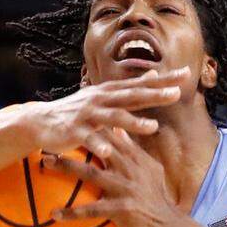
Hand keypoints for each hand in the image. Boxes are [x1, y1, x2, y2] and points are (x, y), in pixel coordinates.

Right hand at [20, 68, 189, 158]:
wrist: (40, 121)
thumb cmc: (77, 111)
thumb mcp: (103, 97)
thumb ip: (129, 89)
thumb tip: (153, 74)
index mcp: (110, 92)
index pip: (142, 83)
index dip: (164, 79)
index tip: (186, 73)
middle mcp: (101, 99)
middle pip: (132, 95)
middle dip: (154, 94)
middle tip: (176, 93)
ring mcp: (88, 114)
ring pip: (114, 117)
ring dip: (133, 121)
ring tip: (153, 127)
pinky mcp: (75, 131)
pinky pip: (89, 139)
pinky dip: (99, 145)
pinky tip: (109, 153)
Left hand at [41, 129, 197, 226]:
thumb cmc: (155, 199)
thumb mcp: (150, 169)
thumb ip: (133, 150)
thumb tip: (119, 129)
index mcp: (134, 158)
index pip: (110, 134)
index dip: (90, 124)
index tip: (69, 117)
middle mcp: (129, 169)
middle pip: (96, 148)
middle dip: (73, 140)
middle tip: (48, 135)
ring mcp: (125, 188)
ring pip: (91, 173)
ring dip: (66, 167)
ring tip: (46, 163)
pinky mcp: (121, 209)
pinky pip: (92, 210)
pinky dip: (72, 212)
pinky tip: (54, 214)